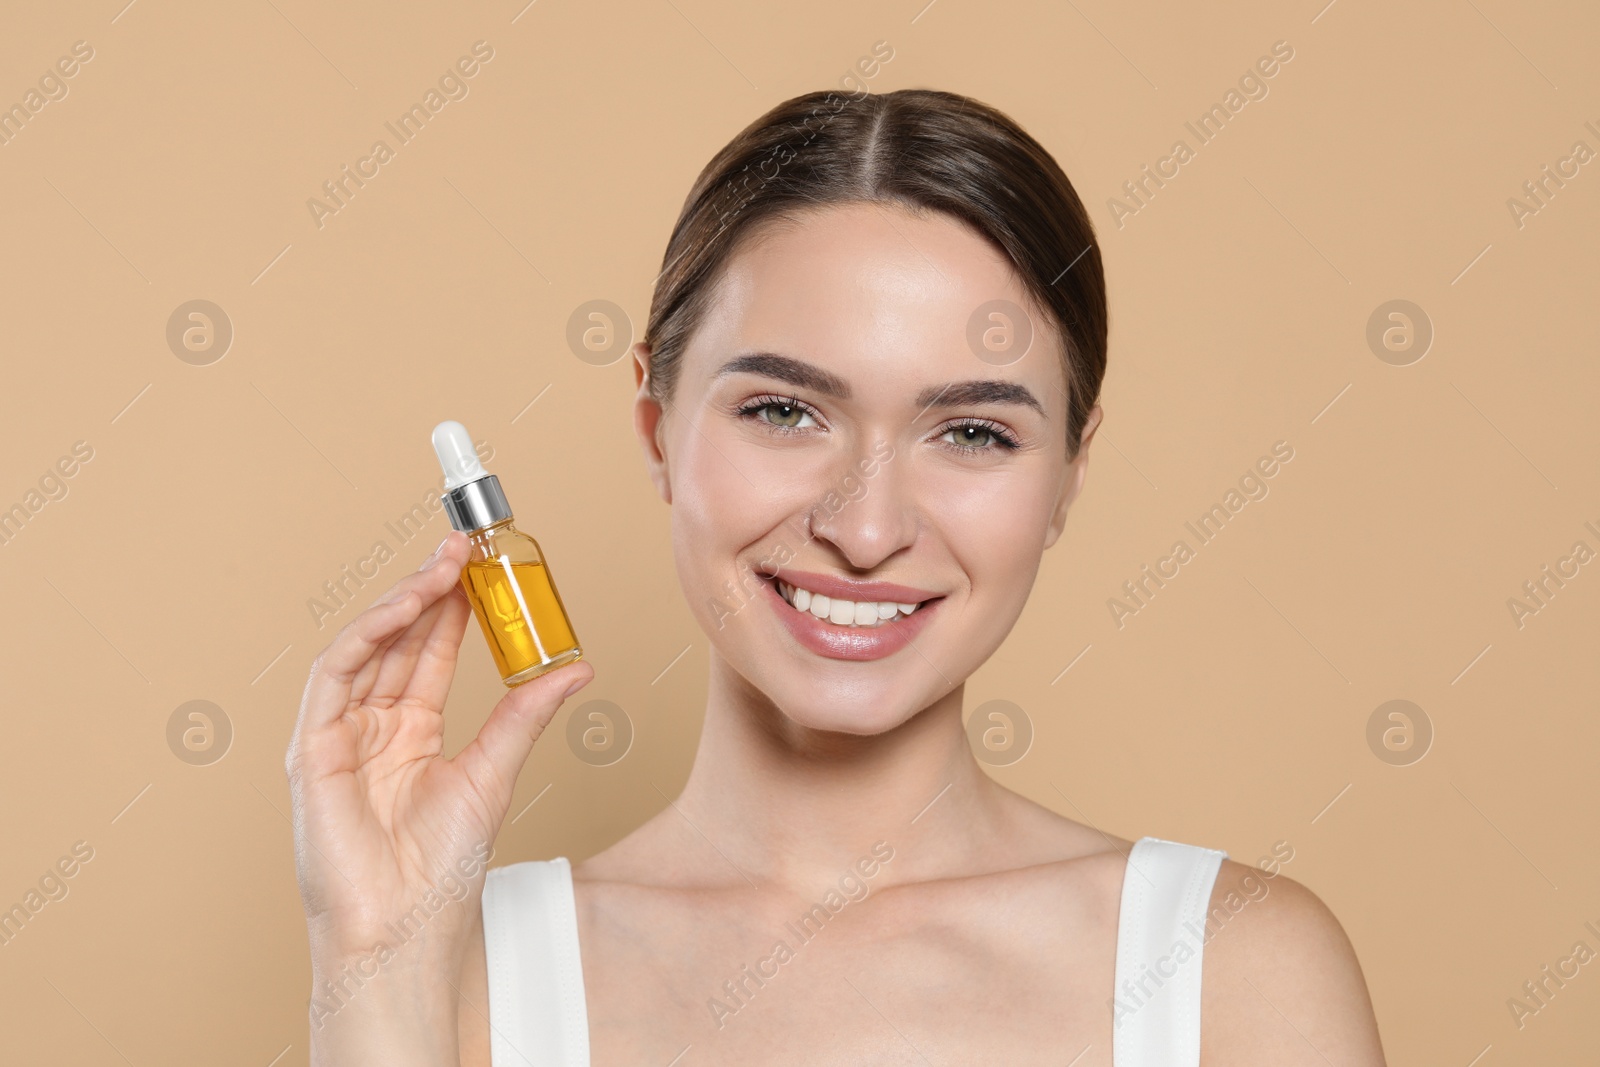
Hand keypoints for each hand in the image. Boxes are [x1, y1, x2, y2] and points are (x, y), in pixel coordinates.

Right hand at [284, 529, 591, 1054]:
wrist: (405, 929)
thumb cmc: (441, 871)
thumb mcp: (494, 772)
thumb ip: (526, 714)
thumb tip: (576, 668)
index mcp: (410, 734)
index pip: (429, 651)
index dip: (454, 605)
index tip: (484, 564)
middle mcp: (370, 727)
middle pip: (398, 639)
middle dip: (430, 588)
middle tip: (466, 545)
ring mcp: (339, 736)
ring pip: (366, 647)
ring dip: (404, 600)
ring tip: (445, 564)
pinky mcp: (312, 750)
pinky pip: (335, 675)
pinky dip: (368, 634)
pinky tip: (405, 606)